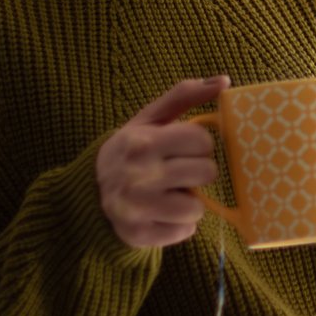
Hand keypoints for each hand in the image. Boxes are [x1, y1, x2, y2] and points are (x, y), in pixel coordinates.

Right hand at [96, 76, 230, 248]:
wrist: (91, 192)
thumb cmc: (133, 150)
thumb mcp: (151, 119)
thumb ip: (185, 95)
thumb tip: (224, 81)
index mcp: (142, 142)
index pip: (202, 140)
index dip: (199, 145)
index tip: (184, 148)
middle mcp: (138, 175)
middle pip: (206, 173)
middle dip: (198, 172)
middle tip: (179, 172)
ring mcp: (137, 208)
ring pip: (197, 207)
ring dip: (190, 201)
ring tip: (170, 193)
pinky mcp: (139, 235)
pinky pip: (185, 231)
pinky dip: (179, 224)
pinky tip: (161, 213)